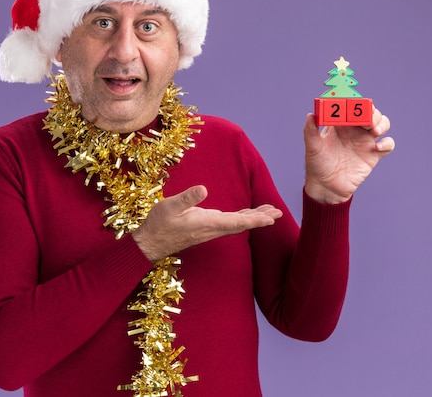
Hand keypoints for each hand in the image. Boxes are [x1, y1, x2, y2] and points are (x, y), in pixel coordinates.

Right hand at [132, 185, 282, 261]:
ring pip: (238, 224)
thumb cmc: (159, 224)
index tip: (270, 218)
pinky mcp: (207, 227)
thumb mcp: (170, 206)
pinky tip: (249, 214)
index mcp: (207, 223)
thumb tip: (203, 189)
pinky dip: (243, 218)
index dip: (255, 220)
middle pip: (242, 224)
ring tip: (270, 211)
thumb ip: (187, 199)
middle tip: (279, 212)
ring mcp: (210, 229)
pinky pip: (230, 223)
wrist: (151, 242)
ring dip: (254, 218)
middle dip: (261, 218)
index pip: (237, 222)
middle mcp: (213, 228)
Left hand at [303, 106, 394, 202]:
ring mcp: (365, 141)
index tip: (354, 107)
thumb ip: (310, 131)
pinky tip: (376, 148)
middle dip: (372, 112)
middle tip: (367, 121)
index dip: (356, 103)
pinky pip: (388, 144)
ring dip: (382, 123)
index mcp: (340, 124)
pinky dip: (387, 143)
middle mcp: (354, 130)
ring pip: (382, 124)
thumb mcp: (312, 147)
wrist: (327, 187)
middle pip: (370, 112)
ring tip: (374, 131)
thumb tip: (310, 115)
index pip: (352, 107)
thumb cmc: (317, 165)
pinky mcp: (373, 155)